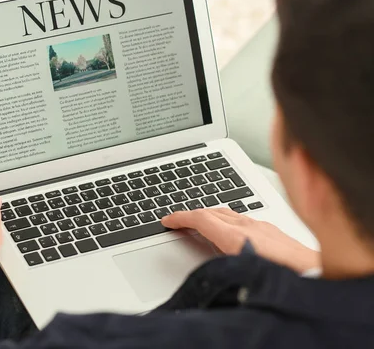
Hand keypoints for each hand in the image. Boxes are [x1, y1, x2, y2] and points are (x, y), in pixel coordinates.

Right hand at [161, 208, 319, 272]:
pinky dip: (229, 221)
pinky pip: (245, 219)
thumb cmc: (289, 281)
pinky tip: (233, 232)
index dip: (180, 217)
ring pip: (230, 213)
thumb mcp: (244, 277)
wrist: (324, 278)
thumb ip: (220, 270)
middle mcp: (252, 227)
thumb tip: (202, 275)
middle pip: (214, 211)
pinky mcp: (276, 232)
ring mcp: (265, 227)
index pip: (202, 218)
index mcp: (239, 238)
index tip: (166, 220)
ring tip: (201, 224)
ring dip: (212, 215)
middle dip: (193, 213)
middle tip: (178, 220)